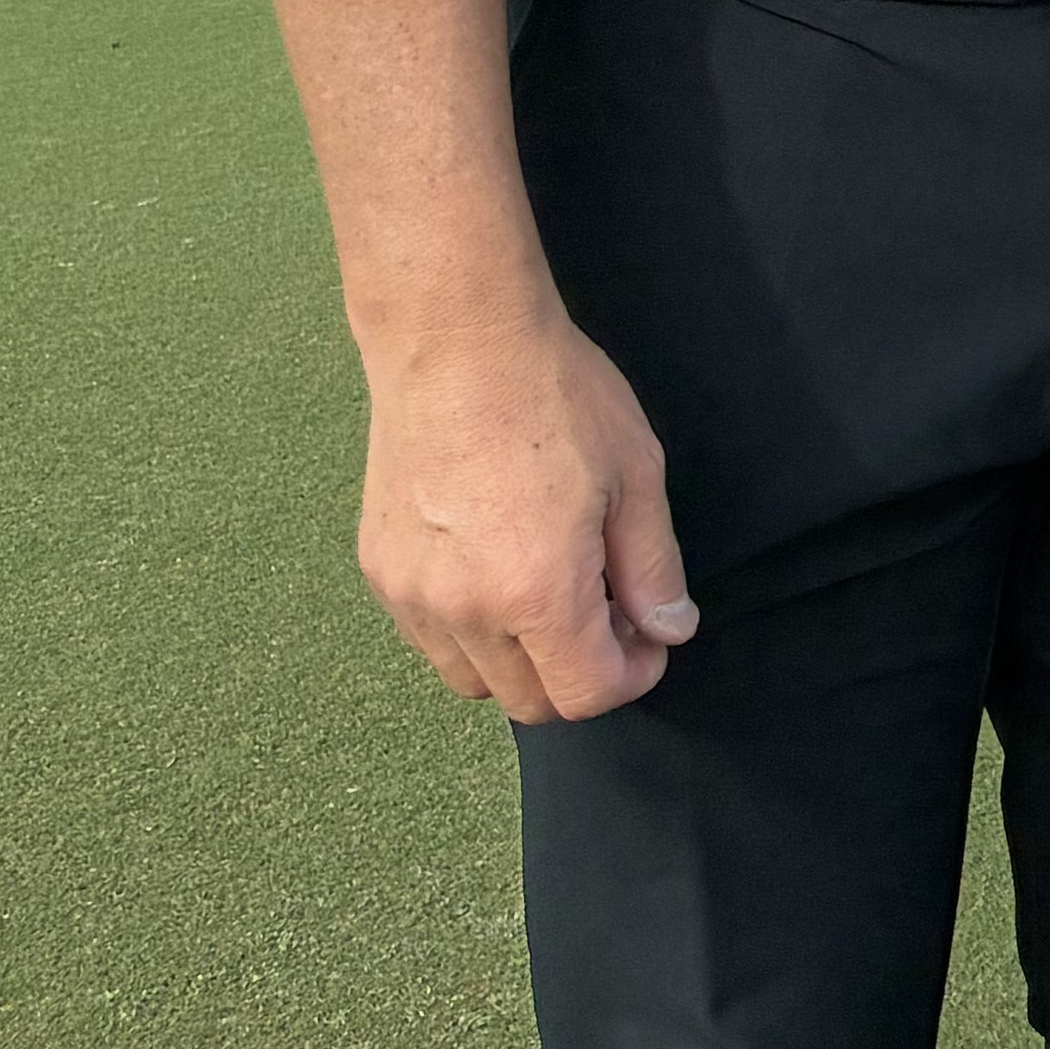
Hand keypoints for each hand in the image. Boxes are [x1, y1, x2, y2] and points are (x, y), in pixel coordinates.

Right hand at [357, 298, 694, 722]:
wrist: (456, 345)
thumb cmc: (558, 398)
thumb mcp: (636, 477)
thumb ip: (652, 569)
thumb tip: (669, 632)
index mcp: (536, 593)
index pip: (585, 695)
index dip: (632, 676)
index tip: (650, 637)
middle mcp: (464, 611)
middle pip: (528, 702)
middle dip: (581, 675)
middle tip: (612, 612)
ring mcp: (411, 597)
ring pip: (473, 681)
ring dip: (522, 661)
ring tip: (555, 590)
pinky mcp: (380, 574)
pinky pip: (431, 639)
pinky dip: (472, 632)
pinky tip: (500, 569)